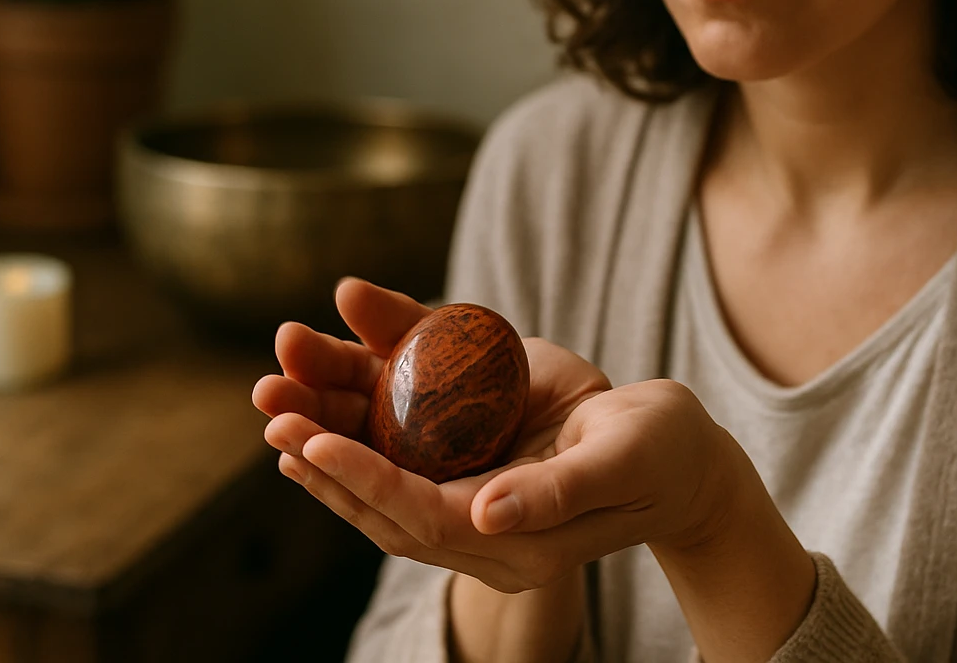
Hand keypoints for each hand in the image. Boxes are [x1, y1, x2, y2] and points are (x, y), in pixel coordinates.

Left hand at [252, 280, 625, 581]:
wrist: (682, 459)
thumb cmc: (662, 454)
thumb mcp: (620, 463)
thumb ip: (557, 492)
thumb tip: (485, 514)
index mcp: (518, 541)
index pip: (423, 516)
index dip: (367, 479)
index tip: (315, 441)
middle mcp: (484, 528)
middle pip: (386, 508)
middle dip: (327, 465)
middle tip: (274, 420)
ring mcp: (477, 501)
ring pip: (386, 487)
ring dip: (330, 453)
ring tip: (275, 416)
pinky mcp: (476, 469)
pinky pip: (405, 461)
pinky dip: (359, 442)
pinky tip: (321, 419)